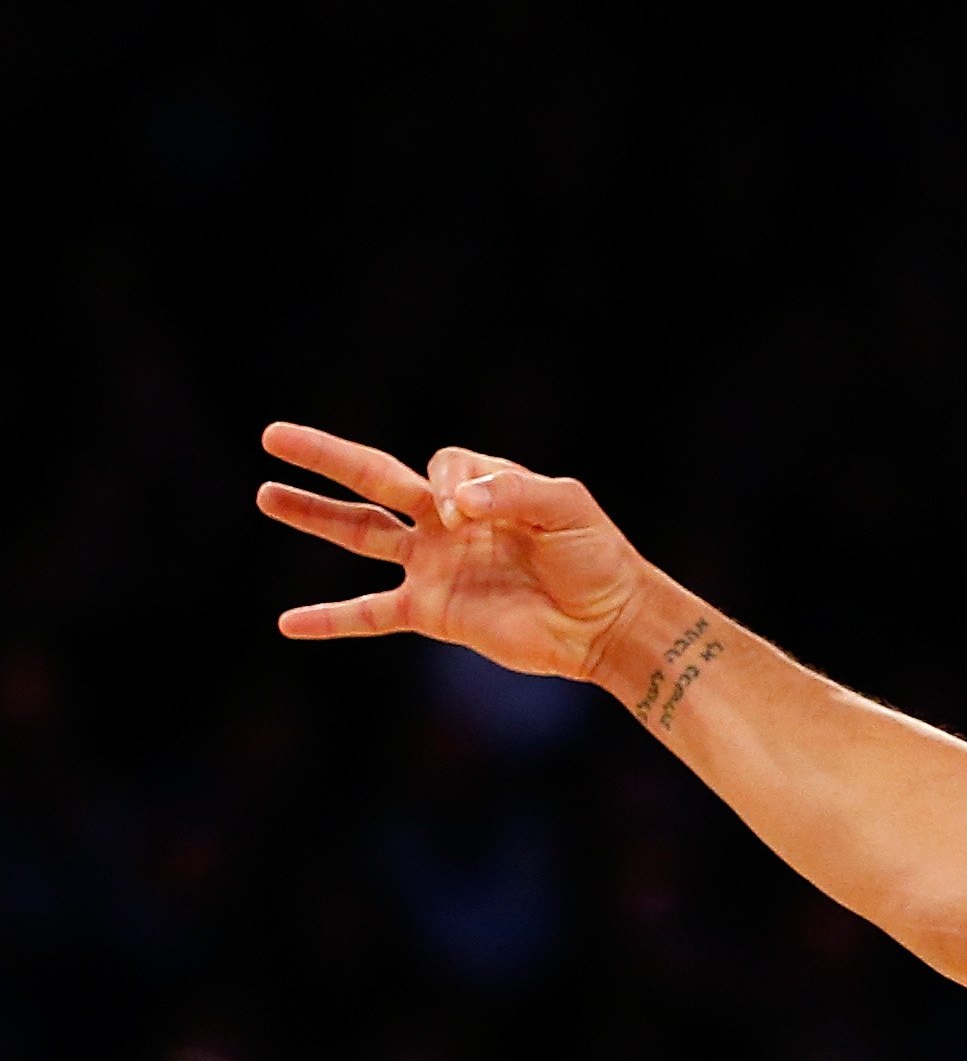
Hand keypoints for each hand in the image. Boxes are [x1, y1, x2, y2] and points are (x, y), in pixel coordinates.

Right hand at [257, 424, 650, 678]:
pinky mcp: (432, 612)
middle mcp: (446, 522)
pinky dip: (331, 620)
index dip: (452, 487)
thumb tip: (456, 506)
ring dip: (313, 516)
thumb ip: (515, 493)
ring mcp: (433, 566)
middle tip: (272, 435)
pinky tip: (288, 624)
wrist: (608, 623)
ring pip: (359, 535)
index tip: (474, 515)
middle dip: (326, 457)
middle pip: (374, 480)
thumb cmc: (597, 558)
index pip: (440, 467)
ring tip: (265, 495)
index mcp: (480, 487)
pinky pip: (371, 614)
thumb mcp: (569, 508)